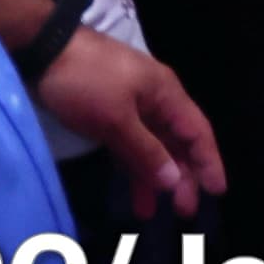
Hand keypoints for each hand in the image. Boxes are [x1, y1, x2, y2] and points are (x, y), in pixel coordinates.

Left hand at [30, 24, 224, 218]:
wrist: (46, 51)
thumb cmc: (87, 81)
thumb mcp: (116, 119)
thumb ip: (146, 151)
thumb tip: (174, 180)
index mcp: (166, 95)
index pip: (197, 132)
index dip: (209, 161)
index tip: (217, 191)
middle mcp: (155, 101)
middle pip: (178, 142)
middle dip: (183, 176)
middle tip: (184, 211)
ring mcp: (132, 107)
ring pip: (154, 146)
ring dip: (155, 177)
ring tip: (153, 212)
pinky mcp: (110, 114)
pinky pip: (131, 145)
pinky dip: (134, 167)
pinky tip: (133, 191)